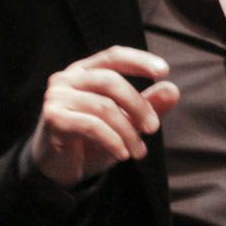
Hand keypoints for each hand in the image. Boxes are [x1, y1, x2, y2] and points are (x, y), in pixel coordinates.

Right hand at [26, 46, 180, 187]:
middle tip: (153, 128)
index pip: (113, 57)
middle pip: (110, 80)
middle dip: (138, 105)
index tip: (164, 72)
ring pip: (103, 106)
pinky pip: (91, 125)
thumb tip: (172, 89)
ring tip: (139, 151)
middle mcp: (66, 79)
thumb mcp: (123, 123)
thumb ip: (146, 105)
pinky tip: (122, 155)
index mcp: (83, 72)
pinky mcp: (53, 118)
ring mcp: (56, 97)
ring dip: (128, 131)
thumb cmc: (89, 141)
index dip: (138, 60)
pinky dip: (113, 141)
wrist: (57, 169)